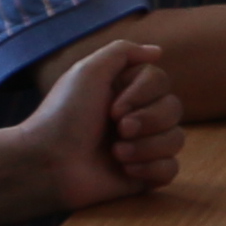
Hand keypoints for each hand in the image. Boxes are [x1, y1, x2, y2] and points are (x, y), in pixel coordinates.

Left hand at [0, 40, 184, 219]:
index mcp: (126, 91)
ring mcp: (143, 146)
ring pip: (176, 139)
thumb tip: (157, 51)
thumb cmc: (64, 115)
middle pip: (174, 108)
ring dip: (146, 146)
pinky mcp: (144, 175)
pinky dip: (151, 168)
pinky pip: (171, 169)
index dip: (143, 94)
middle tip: (118, 129)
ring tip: (116, 154)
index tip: (113, 107)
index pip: (162, 82)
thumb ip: (122, 51)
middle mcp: (138, 116)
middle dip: (147, 120)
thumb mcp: (88, 71)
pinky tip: (125, 170)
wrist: (49, 163)